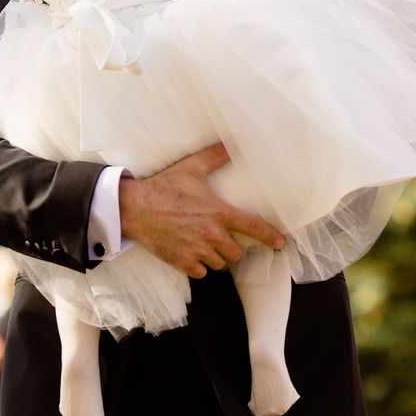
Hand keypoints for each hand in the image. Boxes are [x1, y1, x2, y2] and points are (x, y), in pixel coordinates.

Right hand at [118, 144, 284, 274]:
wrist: (135, 207)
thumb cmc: (163, 188)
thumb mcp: (191, 168)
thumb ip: (213, 157)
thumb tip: (231, 143)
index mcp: (218, 213)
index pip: (253, 228)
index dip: (270, 237)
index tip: (279, 244)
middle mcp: (212, 234)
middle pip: (236, 253)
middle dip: (230, 247)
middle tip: (217, 237)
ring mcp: (197, 250)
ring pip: (219, 263)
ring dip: (214, 257)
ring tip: (201, 243)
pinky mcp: (183, 262)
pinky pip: (201, 272)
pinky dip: (198, 266)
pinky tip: (190, 253)